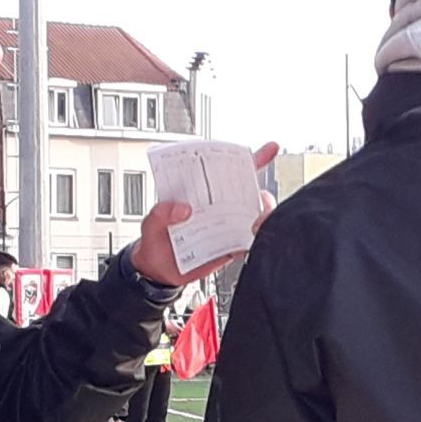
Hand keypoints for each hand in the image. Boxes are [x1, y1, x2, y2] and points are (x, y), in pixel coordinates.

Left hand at [128, 141, 278, 287]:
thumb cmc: (155, 241)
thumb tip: (183, 208)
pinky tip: (247, 243)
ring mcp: (226, 227)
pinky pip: (248, 243)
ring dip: (261, 217)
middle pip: (249, 192)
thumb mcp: (150, 223)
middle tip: (259, 200)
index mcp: (201, 193)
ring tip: (253, 224)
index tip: (270, 149)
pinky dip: (254, 243)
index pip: (226, 170)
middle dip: (262, 194)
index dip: (250, 159)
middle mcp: (218, 207)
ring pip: (254, 216)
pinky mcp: (230, 248)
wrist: (159, 272)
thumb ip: (160, 213)